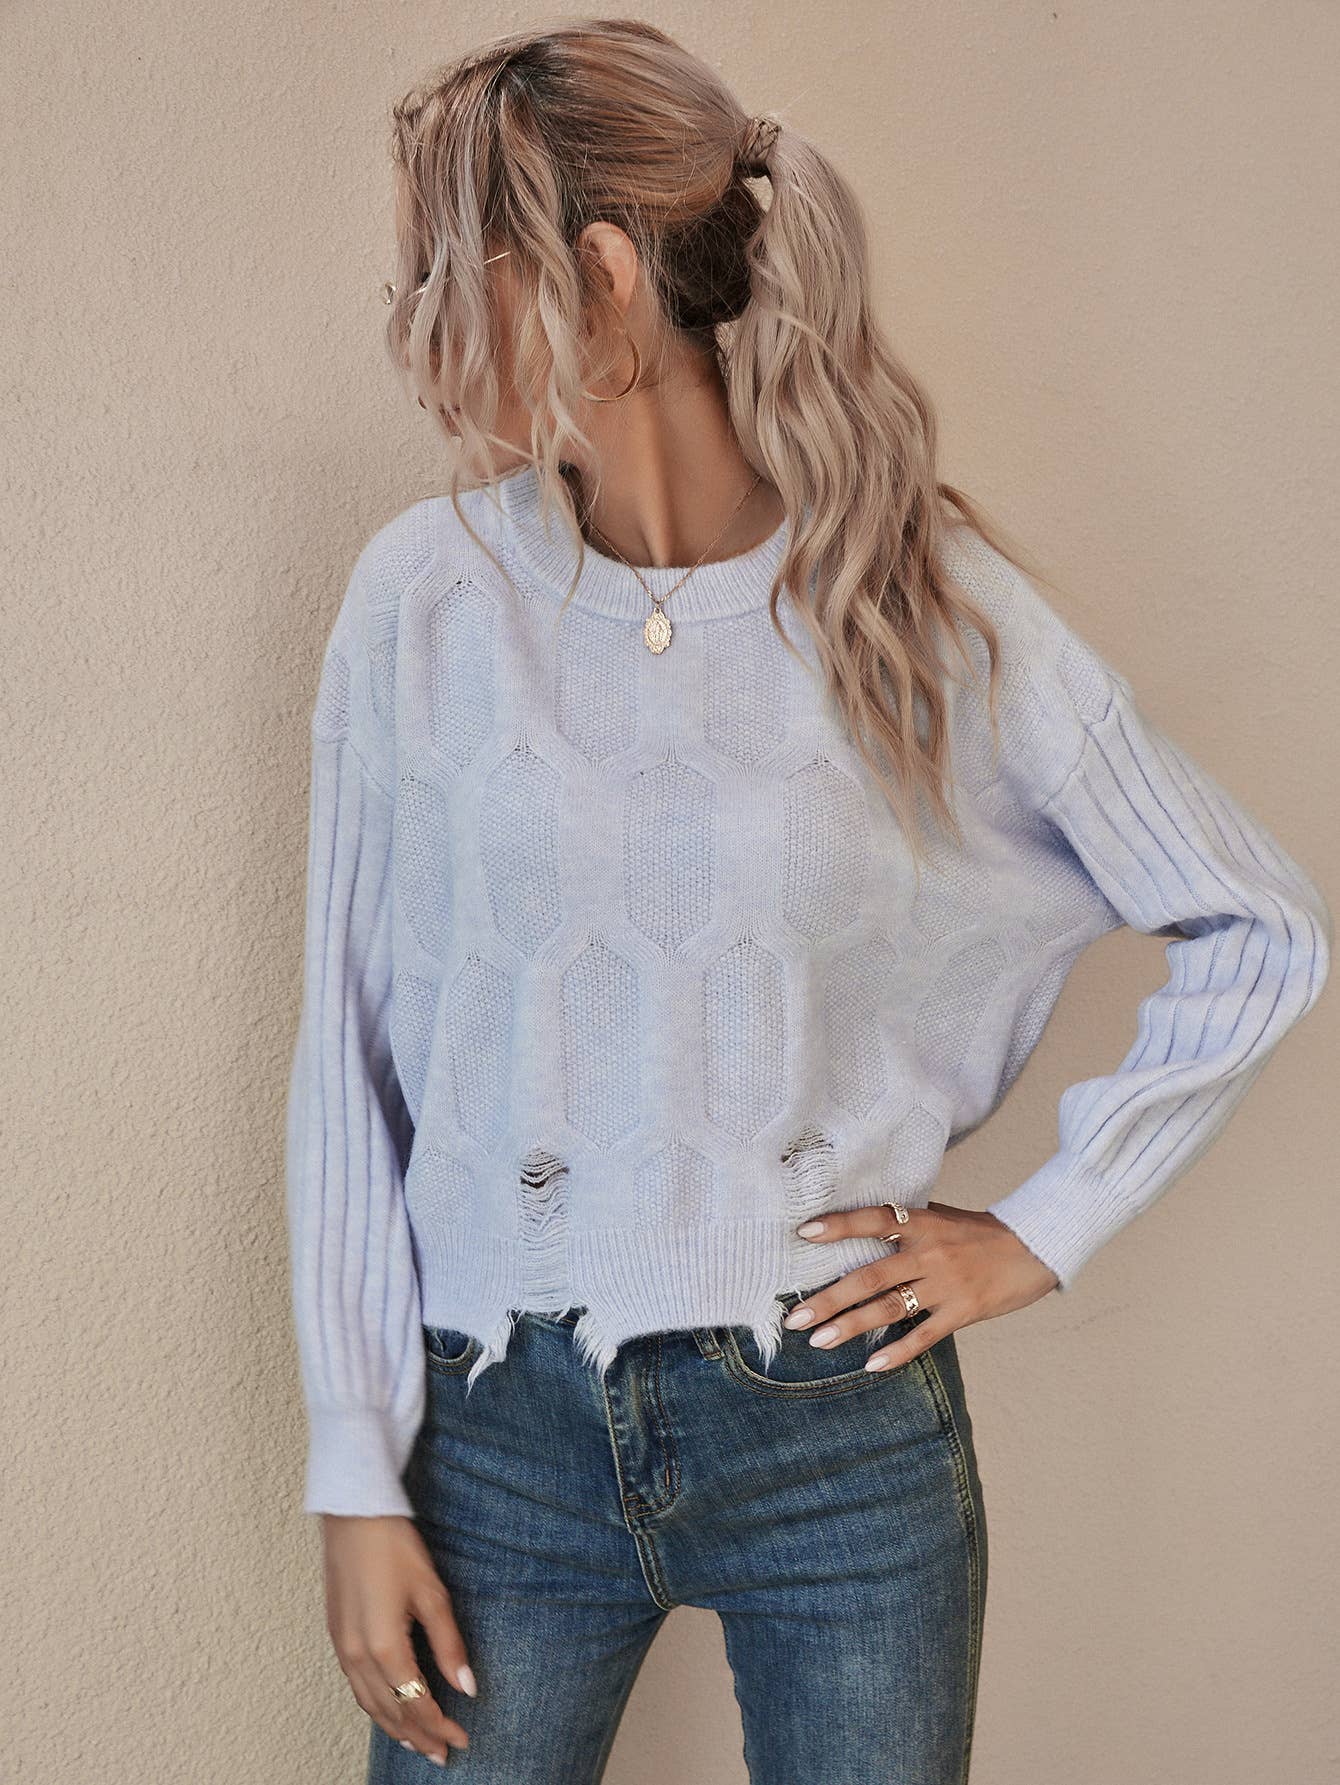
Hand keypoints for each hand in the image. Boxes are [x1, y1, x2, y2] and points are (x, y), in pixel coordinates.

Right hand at [322, 1514, 474, 1765]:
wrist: (354, 1516)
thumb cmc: (395, 1547)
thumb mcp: (432, 1593)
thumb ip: (449, 1645)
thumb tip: (468, 1687)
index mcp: (384, 1648)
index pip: (416, 1705)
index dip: (440, 1727)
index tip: (462, 1739)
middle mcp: (357, 1656)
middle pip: (391, 1712)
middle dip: (419, 1736)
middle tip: (443, 1753)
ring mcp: (342, 1648)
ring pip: (370, 1705)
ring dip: (395, 1728)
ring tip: (419, 1742)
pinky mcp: (336, 1636)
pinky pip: (356, 1687)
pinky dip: (375, 1707)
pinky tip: (389, 1709)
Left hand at [786, 1200, 1059, 1369]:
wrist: (1036, 1246)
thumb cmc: (982, 1231)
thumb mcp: (943, 1216)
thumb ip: (907, 1222)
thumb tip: (863, 1224)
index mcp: (923, 1223)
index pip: (874, 1220)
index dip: (840, 1225)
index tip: (804, 1233)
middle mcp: (930, 1253)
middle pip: (871, 1276)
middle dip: (829, 1297)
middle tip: (794, 1316)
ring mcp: (946, 1285)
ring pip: (890, 1308)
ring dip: (852, 1326)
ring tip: (819, 1341)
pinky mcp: (963, 1312)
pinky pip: (924, 1335)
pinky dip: (898, 1351)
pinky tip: (871, 1365)